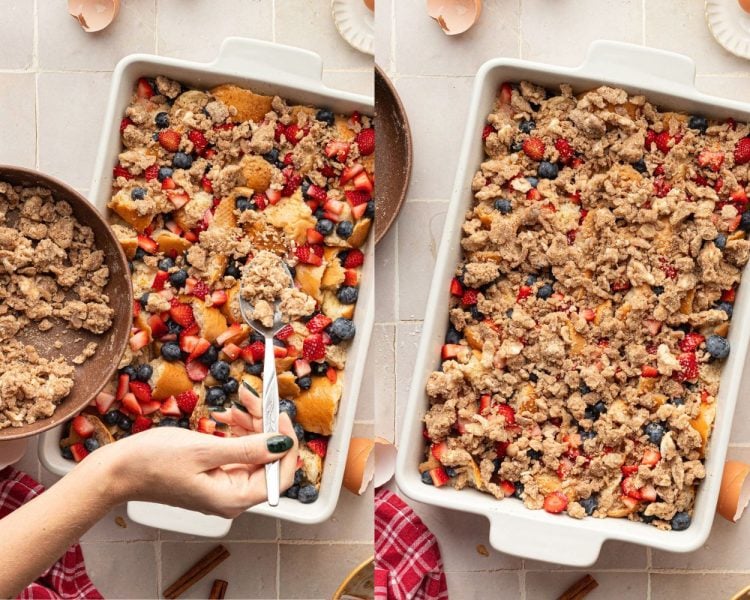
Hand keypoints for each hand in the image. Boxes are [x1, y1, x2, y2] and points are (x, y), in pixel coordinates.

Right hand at [94, 385, 297, 517]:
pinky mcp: (214, 472)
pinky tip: (226, 415)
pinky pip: (237, 449)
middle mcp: (233, 495)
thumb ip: (247, 449)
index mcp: (234, 499)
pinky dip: (237, 430)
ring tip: (237, 402)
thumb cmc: (153, 462)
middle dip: (266, 426)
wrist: (117, 470)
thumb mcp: (204, 450)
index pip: (282, 477)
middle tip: (254, 397)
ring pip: (254, 450)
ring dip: (251, 423)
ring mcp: (224, 484)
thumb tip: (282, 445)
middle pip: (269, 459)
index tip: (281, 415)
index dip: (287, 445)